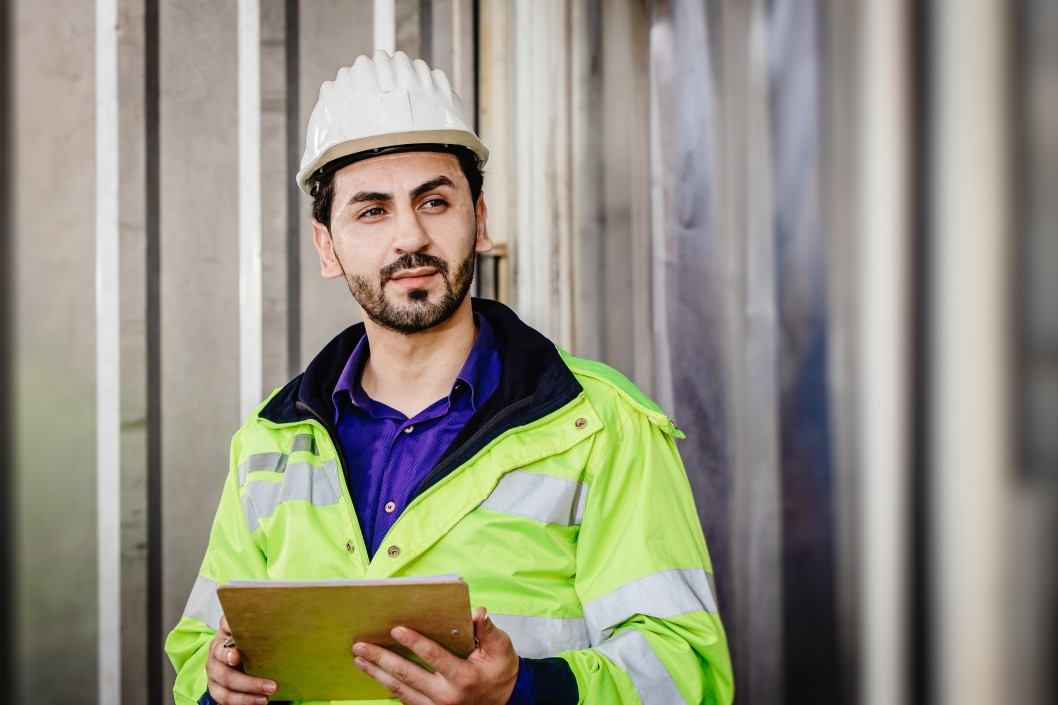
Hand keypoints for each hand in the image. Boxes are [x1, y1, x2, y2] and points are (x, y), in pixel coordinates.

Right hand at [205, 615, 278, 704]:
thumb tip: (264, 612)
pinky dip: (243, 702)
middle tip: (272, 686)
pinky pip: (225, 700)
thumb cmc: (243, 636)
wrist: (232, 648)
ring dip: (247, 697)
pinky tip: (259, 702)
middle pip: (226, 674)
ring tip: (265, 699)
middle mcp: (214, 659)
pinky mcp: (216, 689)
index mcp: (221, 641)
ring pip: (225, 691)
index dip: (227, 652)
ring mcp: (213, 676)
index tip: (237, 656)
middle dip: (249, 683)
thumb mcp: (245, 627)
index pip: (221, 646)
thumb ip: (250, 623)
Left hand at [352, 606, 519, 704]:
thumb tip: (477, 612)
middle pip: (408, 674)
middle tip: (361, 646)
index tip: (395, 629)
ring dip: (377, 673)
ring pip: (400, 689)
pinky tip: (375, 673)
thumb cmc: (500, 669)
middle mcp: (447, 696)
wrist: (506, 699)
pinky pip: (405, 699)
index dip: (414, 643)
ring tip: (359, 659)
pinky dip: (388, 686)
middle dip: (381, 658)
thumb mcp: (501, 647)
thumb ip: (487, 630)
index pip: (434, 657)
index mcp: (464, 676)